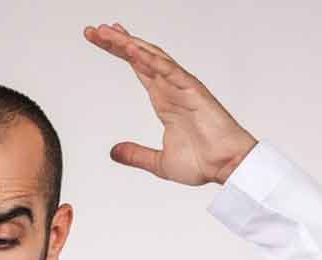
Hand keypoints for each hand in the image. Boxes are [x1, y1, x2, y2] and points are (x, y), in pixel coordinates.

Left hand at [84, 21, 257, 185]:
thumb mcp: (159, 162)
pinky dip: (151, 59)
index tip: (100, 40)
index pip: (137, 68)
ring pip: (151, 57)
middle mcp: (171, 88)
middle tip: (95, 30)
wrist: (227, 167)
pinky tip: (133, 48)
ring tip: (107, 32)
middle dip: (117, 42)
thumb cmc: (204, 162)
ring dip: (129, 44)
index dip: (119, 52)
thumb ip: (136, 155)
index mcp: (163, 99)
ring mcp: (182, 87)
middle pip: (140, 57)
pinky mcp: (193, 90)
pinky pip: (169, 70)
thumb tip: (114, 152)